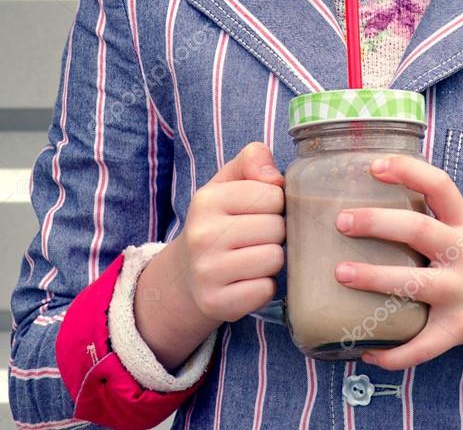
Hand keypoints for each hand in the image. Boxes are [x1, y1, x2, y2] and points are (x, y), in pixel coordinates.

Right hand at [175, 141, 285, 326]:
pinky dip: (263, 286)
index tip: (258, 210)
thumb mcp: (228, 182)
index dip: (274, 202)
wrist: (185, 276)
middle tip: (256, 236)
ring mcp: (207, 272)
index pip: (273, 194)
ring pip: (275, 258)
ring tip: (252, 256)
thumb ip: (253, 160)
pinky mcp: (216, 303)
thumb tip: (276, 178)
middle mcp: (202, 235)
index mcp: (207, 200)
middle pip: (277, 227)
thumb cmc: (218, 221)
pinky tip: (247, 279)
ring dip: (272, 258)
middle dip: (275, 231)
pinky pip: (266, 290)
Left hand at [333, 153, 462, 369]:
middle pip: (418, 230)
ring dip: (374, 278)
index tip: (374, 165)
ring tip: (340, 273)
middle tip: (342, 221)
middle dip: (376, 223)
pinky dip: (393, 352)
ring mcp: (462, 292)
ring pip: (413, 284)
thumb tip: (381, 208)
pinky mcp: (461, 328)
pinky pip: (422, 345)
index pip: (439, 185)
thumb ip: (438, 222)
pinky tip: (367, 351)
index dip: (407, 171)